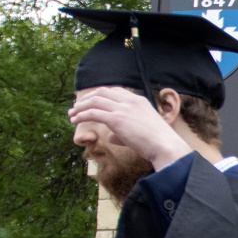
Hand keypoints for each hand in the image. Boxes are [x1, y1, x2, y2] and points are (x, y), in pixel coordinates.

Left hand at [70, 87, 193, 169]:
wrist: (165, 146)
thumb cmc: (157, 143)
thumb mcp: (142, 131)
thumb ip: (125, 131)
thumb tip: (111, 137)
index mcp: (138, 101)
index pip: (115, 91)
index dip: (100, 95)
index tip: (91, 102)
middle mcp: (130, 101)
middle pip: (102, 92)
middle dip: (86, 98)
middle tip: (77, 107)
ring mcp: (123, 109)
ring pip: (94, 101)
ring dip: (80, 107)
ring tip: (72, 114)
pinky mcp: (116, 119)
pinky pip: (93, 113)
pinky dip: (81, 115)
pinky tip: (75, 120)